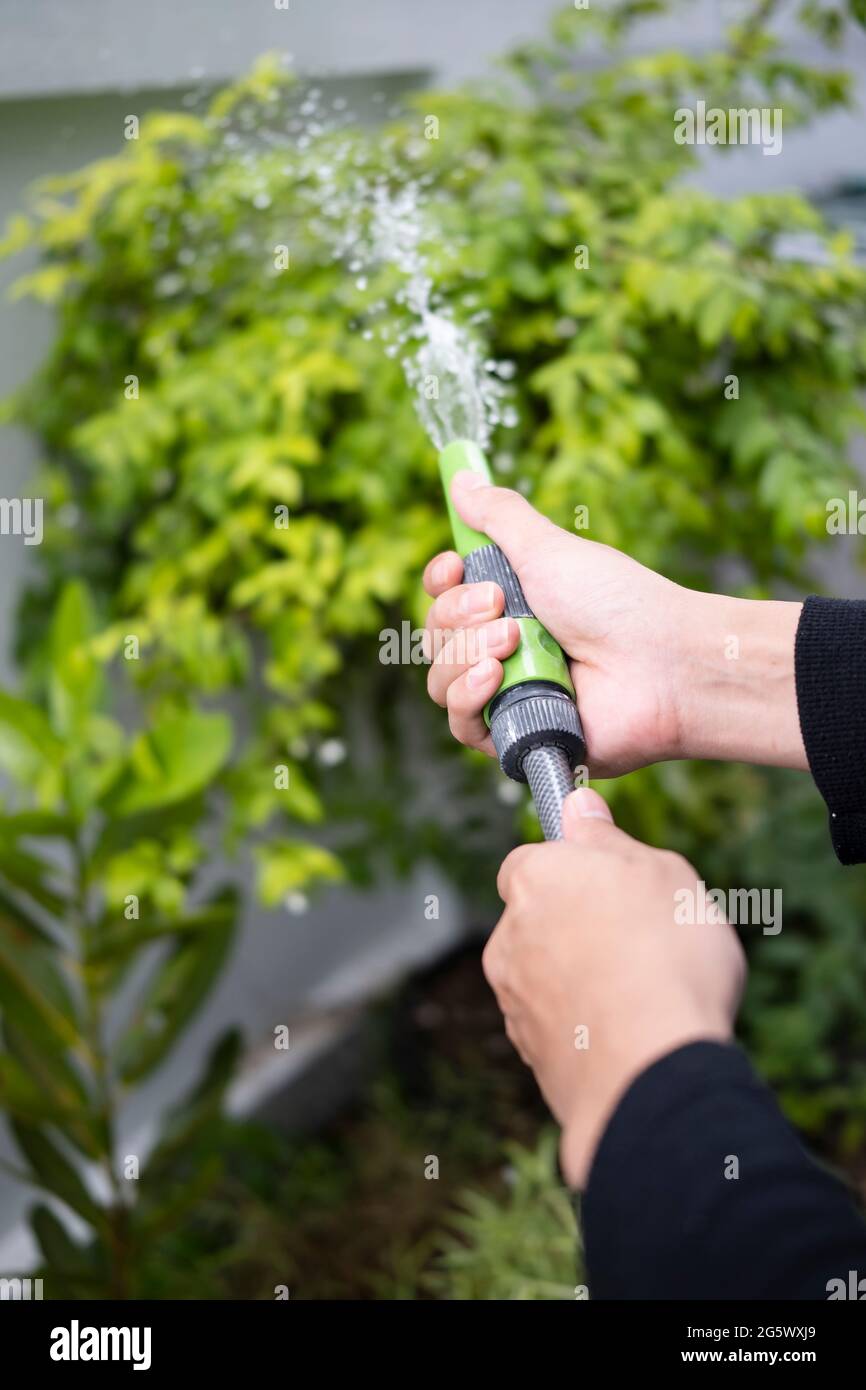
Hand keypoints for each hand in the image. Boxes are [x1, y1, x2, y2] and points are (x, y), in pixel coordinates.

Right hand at [423, 473, 806, 775]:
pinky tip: (495, 678)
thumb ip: (499, 516)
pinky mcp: (516, 736)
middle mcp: (506, 650)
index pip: (445, 598)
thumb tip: (462, 476)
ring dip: (465, 654)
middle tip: (501, 604)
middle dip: (457, 615)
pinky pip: (462, 725)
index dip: (440, 583)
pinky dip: (468, 696)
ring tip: (513, 642)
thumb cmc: (616, 604)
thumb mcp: (549, 548)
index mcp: (513, 603)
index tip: (452, 566)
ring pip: (440, 680)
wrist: (660, 665)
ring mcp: (510, 696)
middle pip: (435, 636)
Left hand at [483, 787, 745, 1188]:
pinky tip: (630, 1031)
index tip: (613, 881)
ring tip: (643, 991)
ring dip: (580, 976)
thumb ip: (608, 839)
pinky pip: (556, 1022)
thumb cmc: (666, 959)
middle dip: (578, 925)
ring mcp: (513, 998)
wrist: (651, 1074)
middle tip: (641, 938)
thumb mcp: (660, 872)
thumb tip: (578, 807)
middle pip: (539, 918)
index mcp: (535, 879)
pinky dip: (584, 1023)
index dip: (573, 868)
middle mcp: (509, 936)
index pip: (533, 859)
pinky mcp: (527, 1052)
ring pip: (545, 972)